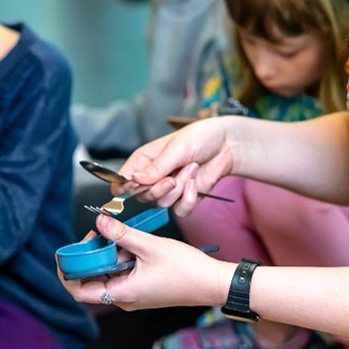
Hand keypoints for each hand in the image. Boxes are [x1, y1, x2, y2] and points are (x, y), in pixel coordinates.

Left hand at [58, 214, 227, 310]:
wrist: (212, 283)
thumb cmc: (186, 270)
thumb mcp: (149, 246)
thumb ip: (121, 233)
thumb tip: (99, 221)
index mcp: (122, 294)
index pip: (79, 291)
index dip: (68, 273)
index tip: (66, 254)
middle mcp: (124, 299)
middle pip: (92, 280)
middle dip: (91, 256)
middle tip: (98, 235)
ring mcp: (133, 295)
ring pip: (108, 274)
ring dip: (109, 255)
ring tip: (121, 236)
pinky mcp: (142, 289)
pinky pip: (122, 274)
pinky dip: (122, 258)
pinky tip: (133, 244)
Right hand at [120, 119, 234, 216]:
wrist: (226, 145)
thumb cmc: (199, 138)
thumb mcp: (176, 148)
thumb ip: (155, 167)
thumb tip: (134, 179)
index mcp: (143, 161)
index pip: (122, 180)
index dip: (124, 186)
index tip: (134, 185)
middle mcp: (152, 177)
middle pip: (142, 196)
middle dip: (159, 188)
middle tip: (172, 176)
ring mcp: (167, 189)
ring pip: (162, 203)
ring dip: (180, 188)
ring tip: (191, 168)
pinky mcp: (183, 198)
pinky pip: (179, 210)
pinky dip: (189, 199)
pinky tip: (195, 183)